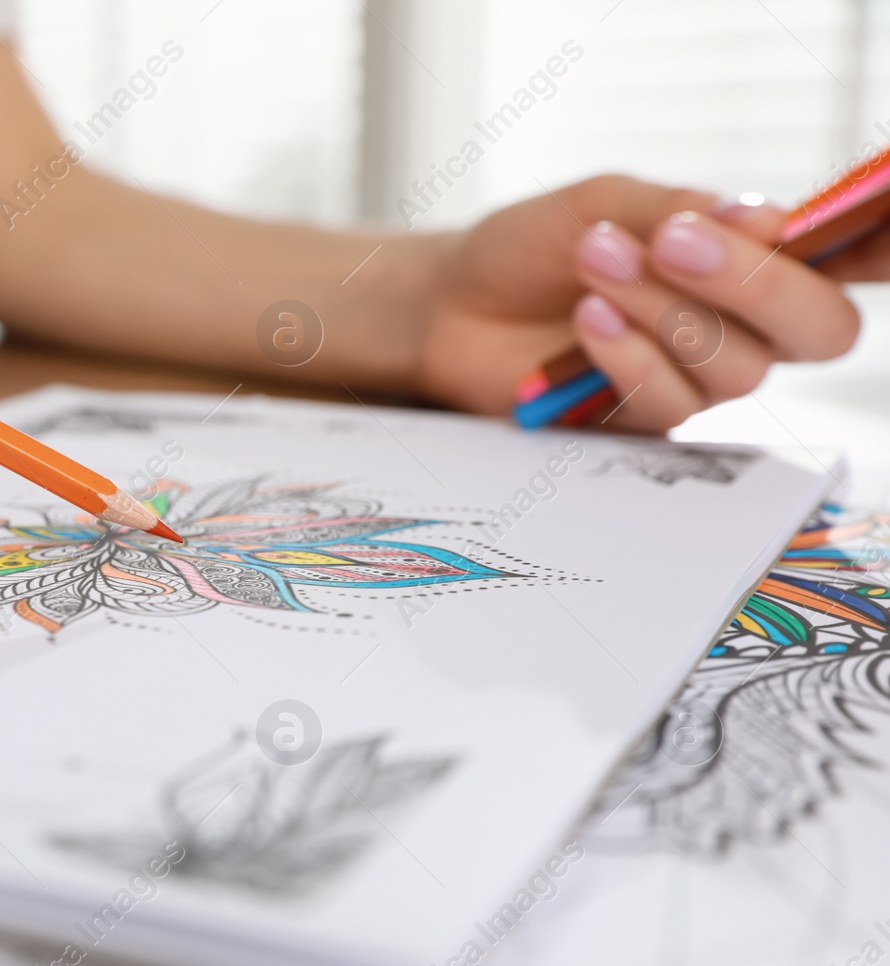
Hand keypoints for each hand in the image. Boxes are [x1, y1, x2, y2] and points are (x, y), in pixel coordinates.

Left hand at [412, 175, 859, 431]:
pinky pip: (674, 405)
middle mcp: (743, 327)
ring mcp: (698, 380)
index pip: (845, 264)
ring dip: (665, 310)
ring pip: (738, 367)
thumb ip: (684, 209)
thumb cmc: (533, 247)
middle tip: (675, 242)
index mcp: (752, 261)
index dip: (869, 252)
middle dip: (754, 283)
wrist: (451, 305)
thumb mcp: (605, 204)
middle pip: (819, 329)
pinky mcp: (644, 426)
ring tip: (596, 264)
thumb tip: (771, 218)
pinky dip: (632, 354)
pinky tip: (588, 317)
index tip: (839, 233)